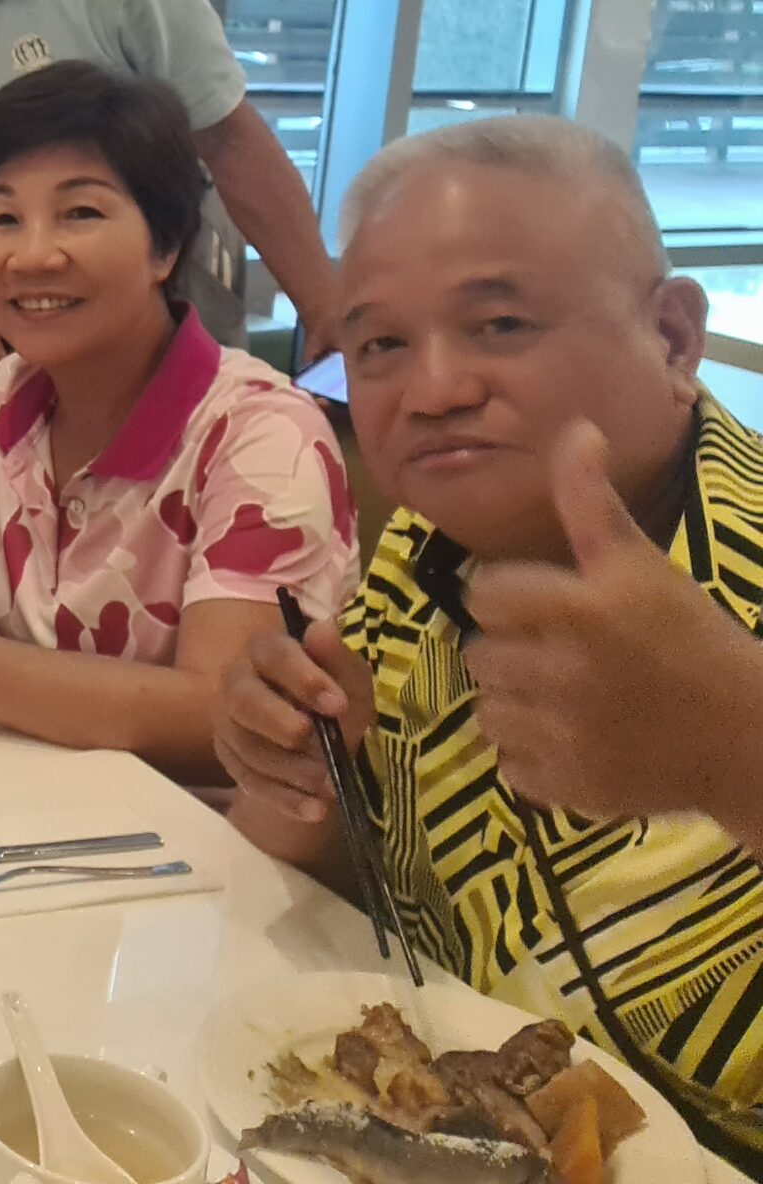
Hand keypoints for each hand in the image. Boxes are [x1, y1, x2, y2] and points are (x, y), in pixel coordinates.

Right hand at [214, 612, 373, 827]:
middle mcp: (237, 681)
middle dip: (280, 724)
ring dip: (288, 768)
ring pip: (244, 745)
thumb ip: (338, 659)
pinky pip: (247, 780)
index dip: (302, 677)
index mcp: (267, 651)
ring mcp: (228, 722)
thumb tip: (322, 630)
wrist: (327, 745)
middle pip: (242, 699)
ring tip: (329, 786)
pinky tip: (315, 809)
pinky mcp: (230, 758)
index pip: (272, 654)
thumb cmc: (339, 701)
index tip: (337, 704)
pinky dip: (283, 798)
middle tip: (318, 744)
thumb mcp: (351, 681)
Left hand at [463, 422, 762, 825]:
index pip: (484, 595)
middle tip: (562, 654)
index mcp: (580, 609)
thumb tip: (577, 429)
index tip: (547, 606)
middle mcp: (562, 671)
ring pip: (487, 709)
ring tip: (567, 698)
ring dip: (517, 703)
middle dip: (512, 650)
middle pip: (480, 653)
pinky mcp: (565, 787)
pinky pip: (509, 763)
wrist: (745, 736)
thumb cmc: (690, 640)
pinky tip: (575, 740)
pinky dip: (533, 756)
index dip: (510, 599)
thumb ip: (591, 501)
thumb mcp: (640, 564)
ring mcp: (561, 735)